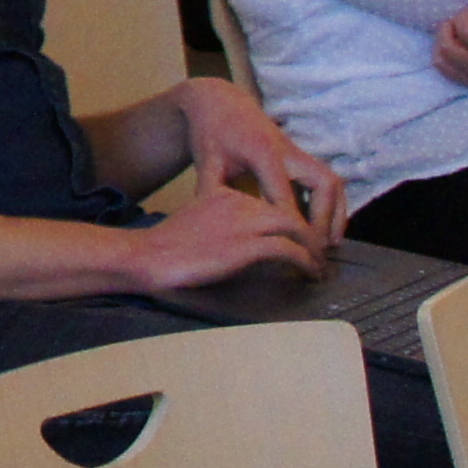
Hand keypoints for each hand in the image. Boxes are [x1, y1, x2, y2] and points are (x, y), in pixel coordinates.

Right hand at [134, 168, 333, 288]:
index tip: (296, 241)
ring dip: (312, 249)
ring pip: (295, 228)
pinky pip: (289, 250)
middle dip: (308, 235)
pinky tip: (310, 273)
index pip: (267, 203)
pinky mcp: (248, 245)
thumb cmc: (165, 248)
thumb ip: (221, 225)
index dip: (288, 223)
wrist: (149, 256)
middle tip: (318, 254)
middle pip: (288, 212)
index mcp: (225, 193)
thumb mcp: (196, 223)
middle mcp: (238, 201)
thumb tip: (241, 246)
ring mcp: (245, 222)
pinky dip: (305, 262)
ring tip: (319, 266)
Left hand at [169, 75, 346, 247]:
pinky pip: (326, 180)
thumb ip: (213, 193)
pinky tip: (327, 228)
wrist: (219, 101)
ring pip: (331, 181)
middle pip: (323, 184)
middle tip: (320, 251)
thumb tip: (216, 229)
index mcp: (263, 153)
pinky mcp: (300, 155)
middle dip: (325, 218)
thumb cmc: (211, 133)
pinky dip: (331, 204)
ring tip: (331, 244)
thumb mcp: (206, 162)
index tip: (297, 253)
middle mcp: (288, 150)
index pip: (285, 196)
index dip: (294, 226)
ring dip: (336, 213)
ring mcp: (297, 151)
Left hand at [433, 4, 467, 93]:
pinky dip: (440, 52)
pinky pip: (442, 68)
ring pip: (440, 58)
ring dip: (442, 38)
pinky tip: (453, 43)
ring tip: (455, 30)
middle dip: (448, 26)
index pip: (466, 30)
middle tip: (461, 20)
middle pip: (448, 45)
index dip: (464, 14)